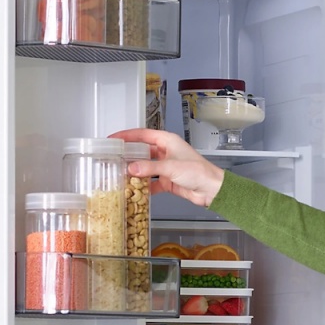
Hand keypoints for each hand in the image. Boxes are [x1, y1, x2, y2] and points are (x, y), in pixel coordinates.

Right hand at [109, 128, 224, 207]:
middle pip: (142, 151)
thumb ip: (149, 167)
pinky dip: (143, 186)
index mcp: (167, 141)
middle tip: (113, 158)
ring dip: (135, 171)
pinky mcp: (167, 180)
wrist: (211, 189)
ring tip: (119, 174)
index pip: (143, 134)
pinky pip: (151, 182)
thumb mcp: (171, 167)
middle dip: (128, 155)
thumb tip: (130, 168)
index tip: (113, 139)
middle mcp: (166, 152)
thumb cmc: (198, 172)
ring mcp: (166, 167)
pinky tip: (135, 190)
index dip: (127, 136)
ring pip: (145, 167)